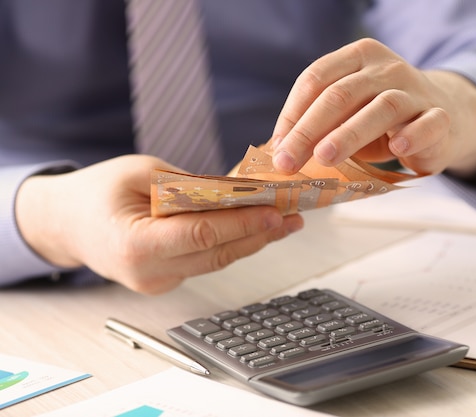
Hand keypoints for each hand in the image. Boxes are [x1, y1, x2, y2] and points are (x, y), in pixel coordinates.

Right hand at [16, 155, 302, 293]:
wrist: (67, 223)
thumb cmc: (97, 192)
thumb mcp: (139, 172)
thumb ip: (186, 186)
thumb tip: (236, 190)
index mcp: (134, 245)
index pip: (201, 236)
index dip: (242, 224)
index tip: (274, 212)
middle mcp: (148, 273)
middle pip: (217, 253)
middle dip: (259, 234)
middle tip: (293, 217)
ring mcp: (158, 282)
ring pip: (217, 261)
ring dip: (252, 241)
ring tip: (284, 222)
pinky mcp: (167, 280)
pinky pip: (206, 261)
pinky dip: (231, 244)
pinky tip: (255, 228)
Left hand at [270, 38, 475, 179]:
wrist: (443, 118)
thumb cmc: (382, 119)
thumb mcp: (347, 113)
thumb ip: (319, 123)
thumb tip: (279, 150)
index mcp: (358, 57)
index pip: (316, 78)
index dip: (292, 112)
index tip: (277, 147)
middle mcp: (387, 68)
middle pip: (342, 94)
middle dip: (309, 130)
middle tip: (288, 161)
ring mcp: (416, 91)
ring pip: (382, 107)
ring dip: (350, 133)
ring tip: (325, 157)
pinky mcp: (440, 117)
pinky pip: (428, 123)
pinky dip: (413, 134)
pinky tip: (397, 148)